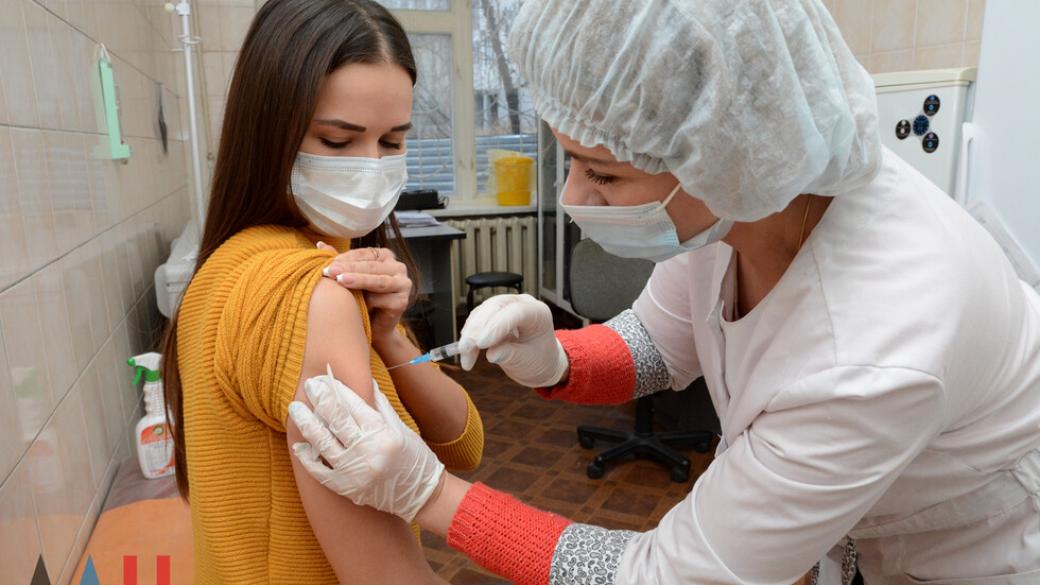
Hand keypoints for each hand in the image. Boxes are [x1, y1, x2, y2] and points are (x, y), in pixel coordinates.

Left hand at [288, 367, 444, 522]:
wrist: (420, 496)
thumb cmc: (414, 457)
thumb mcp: (401, 428)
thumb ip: (379, 405)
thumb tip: (363, 380)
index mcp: (384, 433)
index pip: (354, 405)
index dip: (337, 389)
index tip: (325, 377)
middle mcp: (369, 452)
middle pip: (336, 420)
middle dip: (320, 399)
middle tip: (308, 384)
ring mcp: (355, 473)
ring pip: (323, 443)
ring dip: (307, 423)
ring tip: (296, 408)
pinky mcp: (347, 489)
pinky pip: (320, 472)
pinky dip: (307, 458)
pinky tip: (299, 445)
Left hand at [318, 243, 411, 342]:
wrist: (372, 328)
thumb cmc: (361, 300)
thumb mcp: (349, 278)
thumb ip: (339, 262)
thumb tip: (320, 244)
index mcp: (385, 256)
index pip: (364, 253)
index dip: (345, 258)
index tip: (327, 263)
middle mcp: (398, 267)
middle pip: (371, 266)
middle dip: (349, 268)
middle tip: (329, 271)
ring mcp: (403, 284)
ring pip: (378, 281)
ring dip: (359, 280)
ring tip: (340, 280)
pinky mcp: (402, 302)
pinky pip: (383, 299)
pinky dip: (368, 301)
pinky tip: (357, 304)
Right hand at [457, 294, 568, 387]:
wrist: (540, 360)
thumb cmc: (539, 359)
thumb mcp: (528, 361)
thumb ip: (511, 356)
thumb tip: (491, 354)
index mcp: (538, 313)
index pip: (517, 312)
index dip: (497, 326)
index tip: (481, 344)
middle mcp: (523, 304)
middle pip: (496, 306)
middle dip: (477, 326)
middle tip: (465, 348)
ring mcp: (508, 306)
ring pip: (483, 311)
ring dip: (470, 332)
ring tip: (465, 353)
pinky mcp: (494, 312)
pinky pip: (477, 318)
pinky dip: (469, 334)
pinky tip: (466, 349)